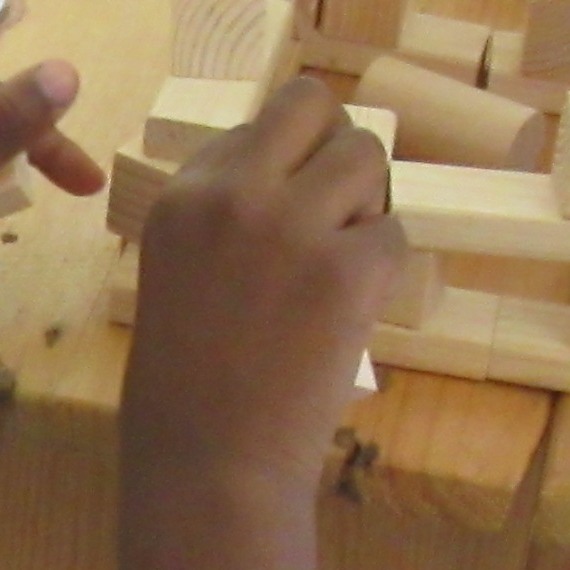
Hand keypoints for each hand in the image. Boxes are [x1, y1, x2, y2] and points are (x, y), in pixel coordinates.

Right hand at [122, 84, 404, 490]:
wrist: (211, 465)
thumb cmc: (185, 388)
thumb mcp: (175, 273)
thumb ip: (222, 216)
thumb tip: (293, 175)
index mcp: (183, 195)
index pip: (254, 126)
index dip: (281, 167)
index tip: (279, 216)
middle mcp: (235, 193)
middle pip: (313, 104)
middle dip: (333, 149)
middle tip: (333, 210)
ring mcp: (295, 226)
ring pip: (367, 155)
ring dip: (366, 202)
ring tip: (340, 260)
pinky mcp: (350, 268)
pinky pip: (394, 233)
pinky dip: (382, 270)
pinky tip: (347, 312)